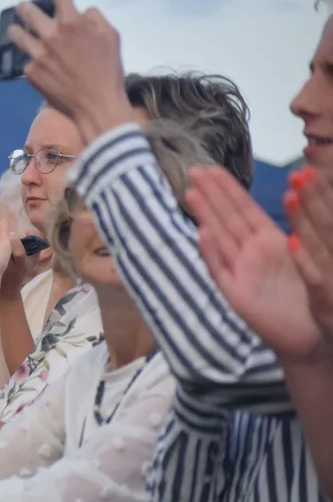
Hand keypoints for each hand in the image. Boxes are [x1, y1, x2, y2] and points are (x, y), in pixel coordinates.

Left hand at [9, 0, 133, 143]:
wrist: (96, 105)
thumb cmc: (108, 71)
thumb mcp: (111, 36)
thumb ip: (94, 18)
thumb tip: (82, 12)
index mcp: (72, 22)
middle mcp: (50, 35)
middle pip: (27, 10)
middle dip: (26, 7)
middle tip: (23, 7)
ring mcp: (37, 55)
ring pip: (16, 34)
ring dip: (17, 30)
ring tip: (16, 30)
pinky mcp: (31, 73)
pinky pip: (26, 59)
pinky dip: (30, 58)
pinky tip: (36, 61)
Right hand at [187, 167, 323, 360]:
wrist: (310, 334)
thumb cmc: (311, 296)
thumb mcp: (305, 255)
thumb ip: (294, 229)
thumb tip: (290, 191)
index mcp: (267, 241)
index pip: (244, 209)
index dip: (228, 188)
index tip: (211, 168)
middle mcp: (250, 253)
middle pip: (227, 219)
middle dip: (211, 194)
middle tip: (193, 170)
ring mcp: (240, 273)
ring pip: (220, 238)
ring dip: (206, 216)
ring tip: (191, 193)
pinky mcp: (236, 295)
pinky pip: (221, 271)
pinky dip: (211, 253)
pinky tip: (202, 234)